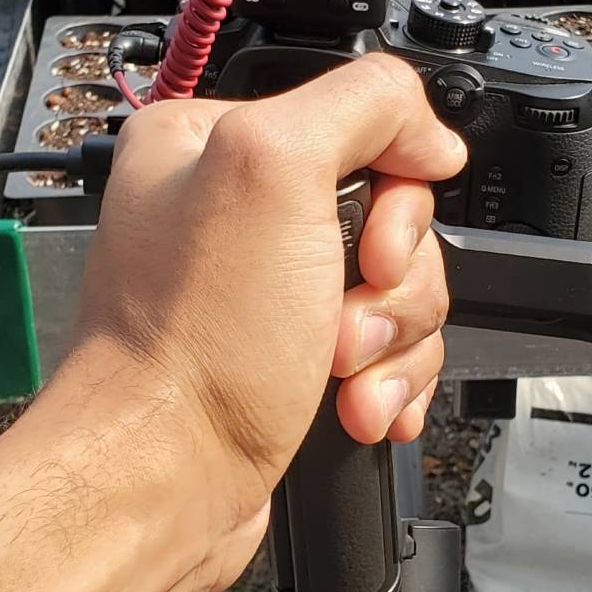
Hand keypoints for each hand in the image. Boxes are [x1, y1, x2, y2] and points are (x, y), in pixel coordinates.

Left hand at [60, 59, 465, 591]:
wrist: (162, 484)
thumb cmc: (191, 347)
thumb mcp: (274, 168)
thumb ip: (365, 107)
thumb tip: (429, 136)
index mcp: (210, 141)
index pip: (361, 125)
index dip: (394, 194)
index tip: (371, 248)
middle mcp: (232, 213)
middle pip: (390, 217)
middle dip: (392, 284)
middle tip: (341, 325)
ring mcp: (261, 293)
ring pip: (395, 292)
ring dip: (391, 344)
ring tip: (343, 380)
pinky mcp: (287, 361)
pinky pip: (382, 354)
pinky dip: (388, 384)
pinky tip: (361, 409)